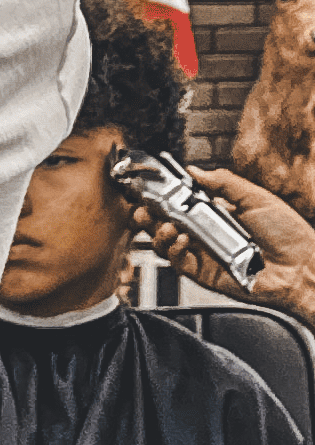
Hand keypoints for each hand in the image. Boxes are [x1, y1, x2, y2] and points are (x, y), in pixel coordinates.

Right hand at [141, 163, 314, 318]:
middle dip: (150, 215)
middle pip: (166, 223)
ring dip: (159, 232)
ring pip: (165, 244)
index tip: (152, 189)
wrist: (301, 267)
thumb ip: (224, 184)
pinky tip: (181, 240)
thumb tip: (195, 171)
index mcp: (218, 214)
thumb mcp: (257, 198)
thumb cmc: (288, 234)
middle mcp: (207, 233)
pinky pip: (178, 262)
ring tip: (167, 225)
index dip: (164, 197)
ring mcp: (204, 253)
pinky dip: (173, 250)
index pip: (182, 203)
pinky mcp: (203, 273)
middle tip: (145, 208)